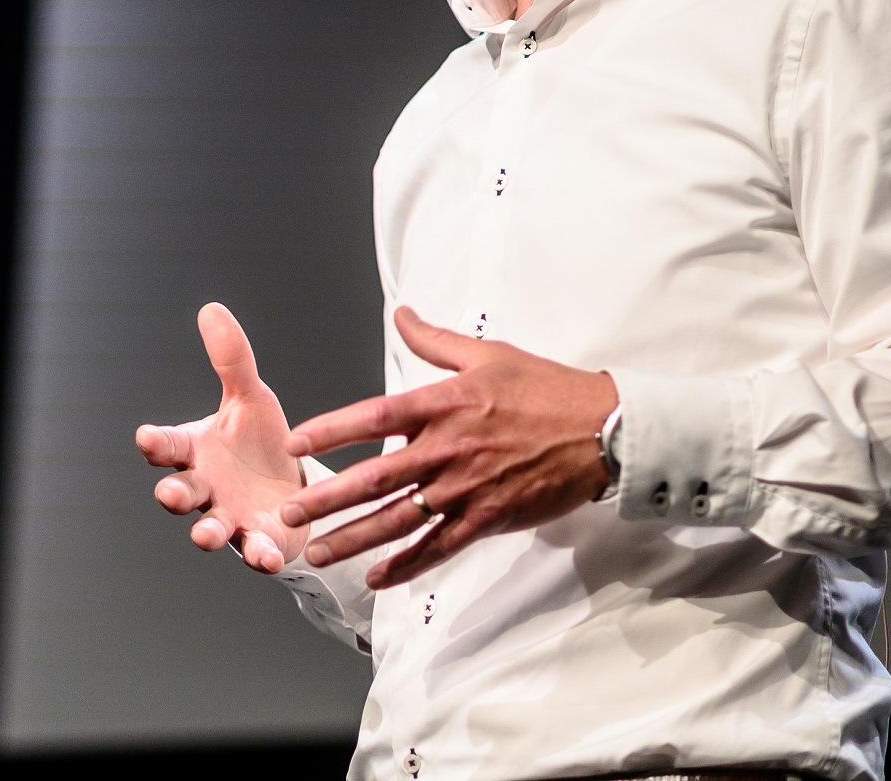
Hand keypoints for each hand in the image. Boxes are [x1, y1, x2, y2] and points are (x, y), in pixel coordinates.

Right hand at [135, 302, 307, 572]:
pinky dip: (258, 554)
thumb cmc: (258, 441)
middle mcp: (205, 486)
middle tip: (169, 493)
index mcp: (196, 449)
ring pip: (208, 527)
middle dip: (172, 493)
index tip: (147, 437)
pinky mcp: (257, 540)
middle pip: (179, 491)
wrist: (291, 487)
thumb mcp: (250, 397)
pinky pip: (254, 551)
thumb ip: (232, 360)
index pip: (168, 444)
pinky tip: (267, 554)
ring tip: (206, 535)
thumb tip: (212, 308)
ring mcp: (228, 516)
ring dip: (205, 532)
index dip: (155, 442)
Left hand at [281, 306, 616, 589]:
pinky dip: (406, 564)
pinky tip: (377, 578)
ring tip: (317, 551)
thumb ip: (436, 340)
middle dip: (327, 498)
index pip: (372, 416)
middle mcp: (446, 448)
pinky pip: (438, 547)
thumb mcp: (488, 354)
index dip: (331, 431)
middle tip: (288, 513)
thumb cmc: (546, 389)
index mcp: (443, 404)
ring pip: (398, 519)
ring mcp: (466, 488)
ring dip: (354, 537)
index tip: (296, 444)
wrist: (602, 431)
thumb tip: (400, 313)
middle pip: (375, 477)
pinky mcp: (488, 518)